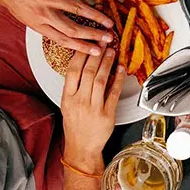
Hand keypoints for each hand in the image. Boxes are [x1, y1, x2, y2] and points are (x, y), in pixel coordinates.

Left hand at [0, 0, 113, 55]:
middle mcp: (43, 13)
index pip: (64, 40)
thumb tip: (61, 28)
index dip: (82, 47)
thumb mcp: (25, 16)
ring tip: (108, 21)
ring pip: (76, 9)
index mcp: (38, 24)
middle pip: (73, 29)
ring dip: (95, 16)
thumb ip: (44, 22)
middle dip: (93, 35)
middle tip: (108, 38)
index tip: (96, 52)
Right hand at [61, 47, 125, 165]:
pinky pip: (114, 93)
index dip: (81, 55)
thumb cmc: (75, 125)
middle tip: (103, 42)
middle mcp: (79, 101)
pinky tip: (121, 70)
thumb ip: (74, 86)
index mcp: (67, 98)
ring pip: (101, 80)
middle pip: (88, 72)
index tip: (88, 43)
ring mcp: (93, 108)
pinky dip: (118, 80)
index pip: (72, 71)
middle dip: (97, 54)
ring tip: (112, 52)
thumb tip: (84, 65)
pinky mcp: (107, 114)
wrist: (81, 147)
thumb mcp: (68, 104)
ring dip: (107, 63)